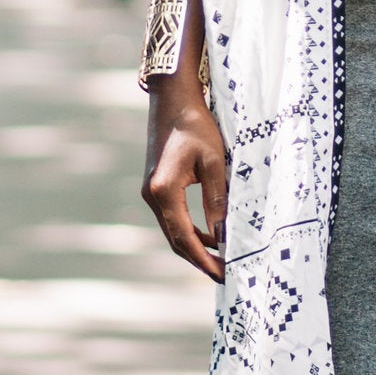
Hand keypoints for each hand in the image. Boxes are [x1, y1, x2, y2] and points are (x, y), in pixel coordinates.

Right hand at [141, 82, 227, 281]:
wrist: (173, 100)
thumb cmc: (195, 125)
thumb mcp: (214, 161)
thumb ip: (217, 199)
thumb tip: (223, 235)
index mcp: (164, 191)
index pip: (184, 237)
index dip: (204, 260)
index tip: (222, 274)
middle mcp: (152, 195)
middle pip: (176, 240)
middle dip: (200, 259)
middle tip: (224, 274)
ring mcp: (151, 192)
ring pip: (173, 230)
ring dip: (195, 246)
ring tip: (220, 259)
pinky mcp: (156, 187)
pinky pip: (173, 217)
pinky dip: (190, 231)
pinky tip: (209, 235)